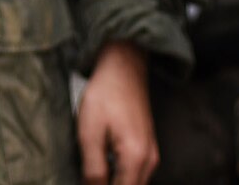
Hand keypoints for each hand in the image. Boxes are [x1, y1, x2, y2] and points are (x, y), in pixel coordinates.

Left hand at [77, 40, 156, 184]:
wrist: (124, 66)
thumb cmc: (106, 93)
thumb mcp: (90, 133)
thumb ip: (93, 170)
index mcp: (136, 158)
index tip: (87, 183)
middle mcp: (149, 160)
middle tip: (88, 179)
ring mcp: (151, 155)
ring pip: (133, 184)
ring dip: (114, 182)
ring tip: (93, 173)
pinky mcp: (147, 149)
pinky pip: (135, 175)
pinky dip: (120, 177)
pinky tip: (103, 168)